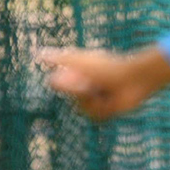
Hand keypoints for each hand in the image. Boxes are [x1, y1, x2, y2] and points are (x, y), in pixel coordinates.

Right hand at [38, 45, 169, 120]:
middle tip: (89, 84)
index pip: (61, 84)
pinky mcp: (105, 112)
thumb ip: (58, 58)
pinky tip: (110, 100)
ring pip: (81, 107)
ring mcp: (96, 100)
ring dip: (90, 99)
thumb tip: (38, 53)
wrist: (131, 79)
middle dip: (78, 91)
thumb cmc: (106, 67)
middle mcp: (87, 87)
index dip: (65, 83)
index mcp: (79, 75)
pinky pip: (94, 116)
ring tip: (103, 91)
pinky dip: (101, 108)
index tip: (74, 78)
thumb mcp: (78, 60)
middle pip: (70, 97)